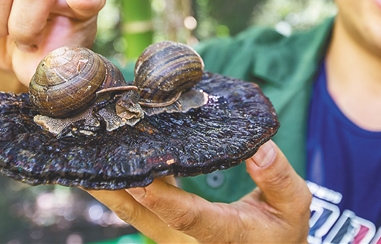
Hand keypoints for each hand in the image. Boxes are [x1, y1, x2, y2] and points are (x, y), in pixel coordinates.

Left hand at [88, 140, 310, 243]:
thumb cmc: (281, 231)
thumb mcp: (295, 205)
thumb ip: (278, 177)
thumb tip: (259, 147)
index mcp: (225, 236)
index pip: (190, 219)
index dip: (165, 199)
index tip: (143, 176)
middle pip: (145, 218)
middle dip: (116, 189)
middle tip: (91, 159)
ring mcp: (174, 241)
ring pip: (134, 216)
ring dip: (110, 188)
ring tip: (86, 157)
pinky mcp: (166, 232)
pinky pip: (137, 212)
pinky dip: (122, 187)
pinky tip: (107, 163)